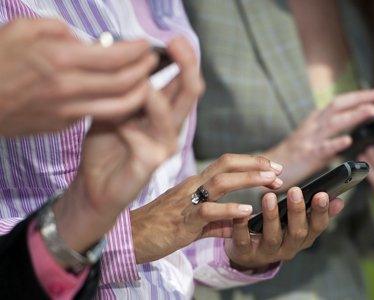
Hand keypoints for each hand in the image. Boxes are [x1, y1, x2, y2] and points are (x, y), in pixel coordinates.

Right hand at [0, 18, 156, 135]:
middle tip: (152, 61)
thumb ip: (59, 30)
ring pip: (119, 106)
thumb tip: (85, 41)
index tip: (145, 45)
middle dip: (145, 71)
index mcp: (59, 59)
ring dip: (140, 94)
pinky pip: (98, 114)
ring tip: (146, 82)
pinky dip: (117, 105)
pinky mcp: (64, 124)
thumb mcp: (22, 29)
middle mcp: (69, 87)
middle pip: (124, 83)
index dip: (136, 51)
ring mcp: (68, 110)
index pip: (114, 56)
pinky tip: (122, 94)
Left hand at [52, 36, 202, 255]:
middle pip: (189, 93)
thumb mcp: (113, 107)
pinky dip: (132, 130)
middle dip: (186, 66)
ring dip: (157, 99)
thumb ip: (125, 88)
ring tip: (142, 84)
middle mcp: (170, 127)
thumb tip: (129, 59)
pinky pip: (148, 143)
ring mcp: (164, 146)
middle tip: (177, 43)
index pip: (182, 82)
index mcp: (164, 112)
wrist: (94, 185)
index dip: (183, 59)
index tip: (173, 40)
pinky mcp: (151, 164)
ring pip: (173, 117)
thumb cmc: (105, 146)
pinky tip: (119, 126)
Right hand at [131, 154, 283, 262]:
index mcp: (195, 184)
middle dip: (256, 164)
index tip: (273, 168)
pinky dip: (229, 209)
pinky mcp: (182, 221)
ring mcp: (187, 202)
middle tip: (279, 171)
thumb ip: (216, 223)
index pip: (226, 164)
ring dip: (249, 179)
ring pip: (220, 182)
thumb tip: (236, 225)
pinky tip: (247, 210)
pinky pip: (208, 211)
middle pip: (226, 164)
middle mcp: (192, 186)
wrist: (129, 239)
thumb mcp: (192, 223)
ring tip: (271, 181)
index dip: (251, 163)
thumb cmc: (159, 228)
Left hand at [225, 189, 343, 269]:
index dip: (321, 212)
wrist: (249, 254)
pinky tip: (242, 213)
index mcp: (304, 238)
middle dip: (297, 212)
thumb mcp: (299, 224)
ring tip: (269, 196)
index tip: (322, 194)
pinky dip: (242, 227)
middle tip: (295, 190)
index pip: (317, 226)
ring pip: (272, 237)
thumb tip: (339, 200)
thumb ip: (316, 212)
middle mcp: (289, 248)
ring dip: (271, 217)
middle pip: (297, 232)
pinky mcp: (246, 253)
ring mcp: (267, 252)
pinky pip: (244, 241)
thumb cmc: (278, 231)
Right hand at [265, 89, 373, 189]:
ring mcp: (309, 140)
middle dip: (358, 99)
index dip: (356, 97)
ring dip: (354, 115)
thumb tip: (348, 137)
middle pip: (336, 106)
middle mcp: (312, 126)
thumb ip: (327, 136)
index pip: (337, 103)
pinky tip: (348, 141)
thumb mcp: (309, 140)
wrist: (269, 168)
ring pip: (333, 123)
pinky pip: (323, 148)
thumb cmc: (291, 156)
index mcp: (313, 121)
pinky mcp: (307, 156)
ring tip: (372, 111)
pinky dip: (335, 143)